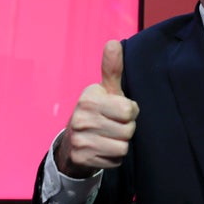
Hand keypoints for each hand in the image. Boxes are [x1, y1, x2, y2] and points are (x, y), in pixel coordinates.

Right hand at [54, 40, 138, 177]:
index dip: (130, 111)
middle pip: (128, 130)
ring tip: (109, 137)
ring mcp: (79, 140)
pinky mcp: (81, 158)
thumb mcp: (106, 90)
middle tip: (114, 125)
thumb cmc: (98, 111)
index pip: (130, 110)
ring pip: (122, 147)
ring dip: (120, 144)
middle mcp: (81, 118)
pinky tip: (103, 149)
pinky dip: (113, 157)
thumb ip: (112, 69)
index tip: (119, 110)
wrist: (74, 141)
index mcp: (89, 98)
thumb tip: (113, 42)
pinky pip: (115, 161)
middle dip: (126, 129)